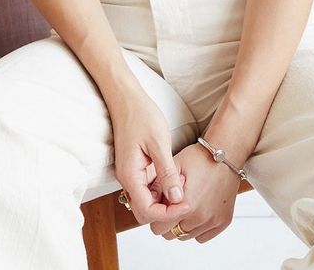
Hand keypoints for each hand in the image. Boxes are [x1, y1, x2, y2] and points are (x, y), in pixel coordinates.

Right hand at [109, 87, 191, 228]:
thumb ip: (167, 172)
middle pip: (145, 211)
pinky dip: (160, 189)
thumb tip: (176, 198)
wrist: (126, 98)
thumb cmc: (140, 115)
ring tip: (182, 186)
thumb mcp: (159, 142)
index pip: (147, 211)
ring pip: (146, 201)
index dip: (168, 214)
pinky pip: (147, 188)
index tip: (187, 204)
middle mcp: (127, 179)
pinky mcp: (135, 168)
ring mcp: (130, 174)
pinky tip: (174, 178)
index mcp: (130, 175)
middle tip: (186, 197)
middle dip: (166, 211)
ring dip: (164, 200)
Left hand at [149, 142, 242, 244]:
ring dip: (182, 224)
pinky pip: (202, 236)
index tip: (160, 205)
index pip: (158, 228)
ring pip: (186, 236)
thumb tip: (146, 200)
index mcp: (184, 205)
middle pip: (171, 235)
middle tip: (172, 204)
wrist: (226, 154)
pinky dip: (198, 227)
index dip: (156, 216)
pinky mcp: (222, 222)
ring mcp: (212, 221)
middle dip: (168, 222)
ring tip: (186, 203)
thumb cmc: (199, 157)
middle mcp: (199, 218)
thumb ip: (158, 186)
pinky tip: (198, 208)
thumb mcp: (173, 166)